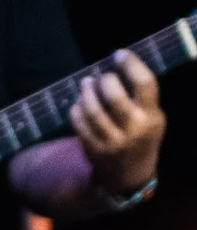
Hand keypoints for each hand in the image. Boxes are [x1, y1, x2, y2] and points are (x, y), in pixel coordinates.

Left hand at [69, 49, 164, 197]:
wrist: (130, 175)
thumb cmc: (140, 135)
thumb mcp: (151, 118)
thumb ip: (139, 96)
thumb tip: (117, 61)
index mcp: (153, 117)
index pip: (145, 85)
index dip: (131, 64)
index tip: (120, 54)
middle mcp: (135, 129)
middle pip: (113, 95)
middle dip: (104, 80)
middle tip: (101, 76)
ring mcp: (113, 141)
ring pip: (92, 108)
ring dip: (86, 91)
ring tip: (86, 83)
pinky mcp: (93, 149)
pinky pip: (78, 121)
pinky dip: (76, 108)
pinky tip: (80, 104)